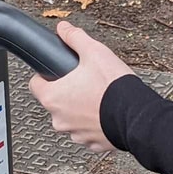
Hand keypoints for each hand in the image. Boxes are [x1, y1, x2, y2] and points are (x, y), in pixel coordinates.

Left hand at [28, 21, 133, 150]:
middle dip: (67, 92)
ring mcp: (75, 133)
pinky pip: (88, 131)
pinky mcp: (92, 144)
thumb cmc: (113, 87)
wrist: (137, 116)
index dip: (47, 75)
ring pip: (71, 118)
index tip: (59, 72)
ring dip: (81, 109)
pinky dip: (95, 122)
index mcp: (53, 97)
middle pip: (55, 101)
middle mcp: (59, 119)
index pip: (36, 84)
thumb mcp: (94, 52)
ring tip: (99, 97)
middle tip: (86, 82)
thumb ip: (74, 38)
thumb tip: (64, 29)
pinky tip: (107, 112)